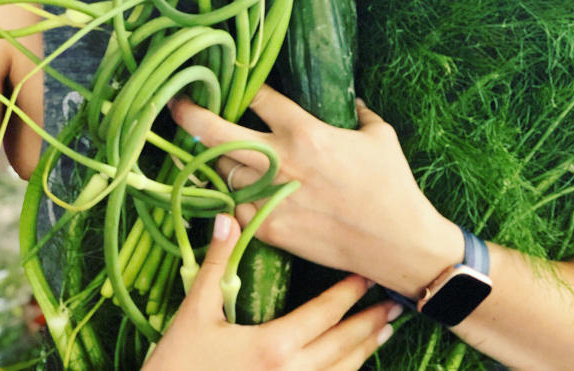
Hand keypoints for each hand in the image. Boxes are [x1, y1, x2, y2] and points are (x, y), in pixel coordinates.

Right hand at [141, 213, 398, 369]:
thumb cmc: (177, 365)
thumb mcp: (195, 314)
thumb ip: (217, 265)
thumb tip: (228, 217)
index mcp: (274, 346)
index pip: (325, 314)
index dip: (349, 294)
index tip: (369, 275)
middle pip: (344, 345)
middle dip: (370, 322)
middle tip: (396, 303)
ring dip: (365, 351)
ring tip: (383, 332)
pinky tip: (349, 365)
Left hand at [169, 87, 463, 296]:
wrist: (396, 243)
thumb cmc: (392, 184)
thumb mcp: (379, 135)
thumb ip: (356, 111)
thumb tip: (347, 99)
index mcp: (306, 133)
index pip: (260, 98)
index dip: (245, 86)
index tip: (233, 81)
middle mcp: (280, 163)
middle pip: (216, 134)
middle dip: (191, 116)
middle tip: (176, 105)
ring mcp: (270, 199)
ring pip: (221, 173)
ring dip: (214, 161)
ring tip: (204, 151)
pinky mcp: (270, 229)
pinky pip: (234, 208)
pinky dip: (232, 197)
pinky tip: (231, 189)